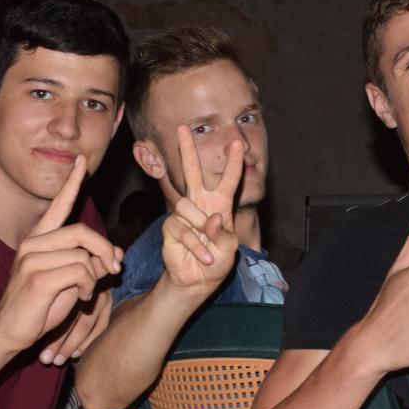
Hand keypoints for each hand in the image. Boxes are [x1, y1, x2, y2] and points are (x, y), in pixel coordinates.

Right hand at [0, 155, 122, 358]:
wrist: (9, 332)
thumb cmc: (40, 307)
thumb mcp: (69, 281)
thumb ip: (89, 263)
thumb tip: (115, 254)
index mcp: (39, 239)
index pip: (58, 205)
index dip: (72, 182)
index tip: (82, 160)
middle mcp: (33, 243)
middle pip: (83, 232)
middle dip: (105, 251)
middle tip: (115, 269)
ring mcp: (32, 259)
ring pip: (83, 254)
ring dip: (94, 276)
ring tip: (87, 292)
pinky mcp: (36, 277)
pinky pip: (79, 272)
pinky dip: (88, 288)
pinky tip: (80, 300)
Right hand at [160, 126, 244, 292]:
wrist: (197, 280)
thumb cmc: (217, 262)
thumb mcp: (229, 250)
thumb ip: (223, 234)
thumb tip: (211, 218)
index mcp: (220, 206)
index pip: (228, 180)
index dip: (233, 163)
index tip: (237, 143)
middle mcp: (200, 205)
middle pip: (192, 171)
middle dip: (187, 149)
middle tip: (183, 127)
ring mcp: (184, 215)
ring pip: (187, 207)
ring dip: (201, 230)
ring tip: (209, 249)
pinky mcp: (170, 227)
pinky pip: (181, 228)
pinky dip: (195, 245)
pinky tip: (203, 256)